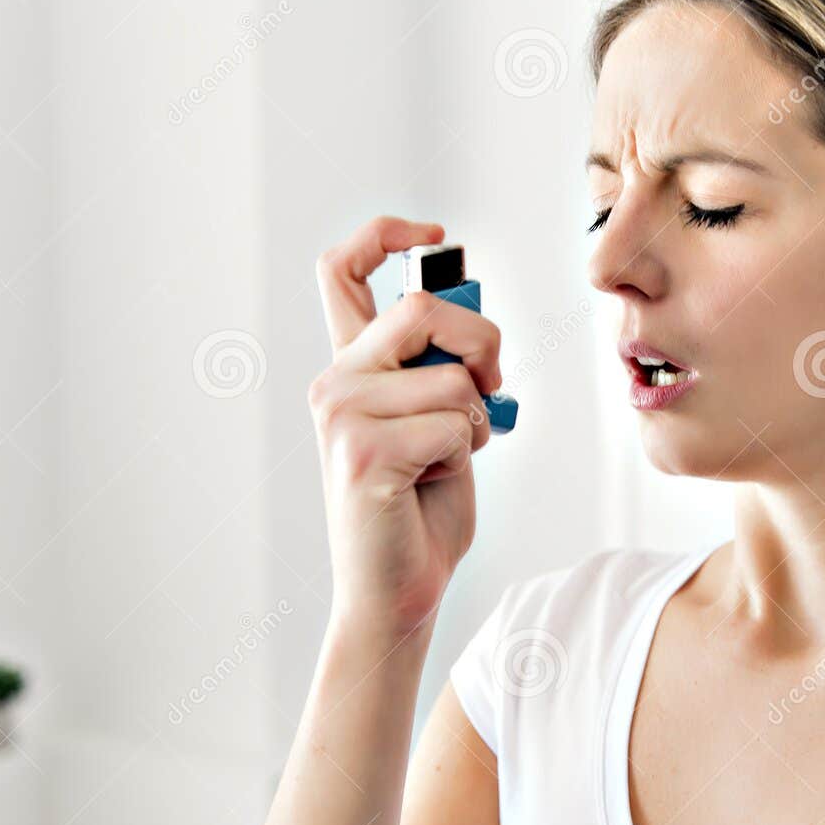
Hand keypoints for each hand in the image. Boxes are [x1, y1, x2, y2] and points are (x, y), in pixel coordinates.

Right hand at [310, 216, 503, 635]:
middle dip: (481, 343)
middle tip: (490, 388)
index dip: (387, 234)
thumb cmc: (424, 506)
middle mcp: (335, 382)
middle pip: (422, 307)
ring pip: (451, 377)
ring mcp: (342, 415)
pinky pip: (454, 423)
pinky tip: (432, 481)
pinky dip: (466, 452)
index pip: (342, 268)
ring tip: (445, 457)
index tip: (437, 238)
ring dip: (475, 419)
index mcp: (350, 366)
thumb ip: (442, 365)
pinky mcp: (363, 453)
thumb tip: (474, 319)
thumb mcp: (440, 417)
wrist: (398, 591)